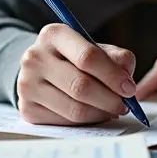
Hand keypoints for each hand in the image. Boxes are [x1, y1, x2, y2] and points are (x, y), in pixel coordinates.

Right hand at [17, 24, 136, 124]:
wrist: (39, 70)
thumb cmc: (73, 58)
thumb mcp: (94, 48)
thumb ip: (116, 57)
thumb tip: (127, 76)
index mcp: (54, 35)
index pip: (88, 57)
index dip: (113, 76)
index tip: (129, 88)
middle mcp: (35, 57)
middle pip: (81, 86)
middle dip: (110, 99)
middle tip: (124, 105)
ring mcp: (27, 84)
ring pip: (75, 109)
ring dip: (101, 113)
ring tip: (111, 110)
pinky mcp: (27, 109)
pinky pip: (65, 122)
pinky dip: (86, 122)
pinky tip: (93, 114)